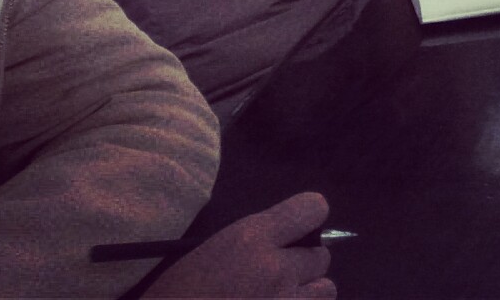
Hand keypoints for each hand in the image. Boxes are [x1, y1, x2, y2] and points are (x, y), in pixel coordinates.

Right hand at [146, 193, 335, 299]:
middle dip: (302, 266)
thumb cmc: (173, 299)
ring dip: (307, 296)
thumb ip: (252, 244)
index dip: (307, 219)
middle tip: (276, 280)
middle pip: (321, 257)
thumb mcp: (208, 255)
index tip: (296, 232)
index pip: (312, 209)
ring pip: (325, 291)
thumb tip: (284, 244)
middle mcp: (277, 269)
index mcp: (251, 238)